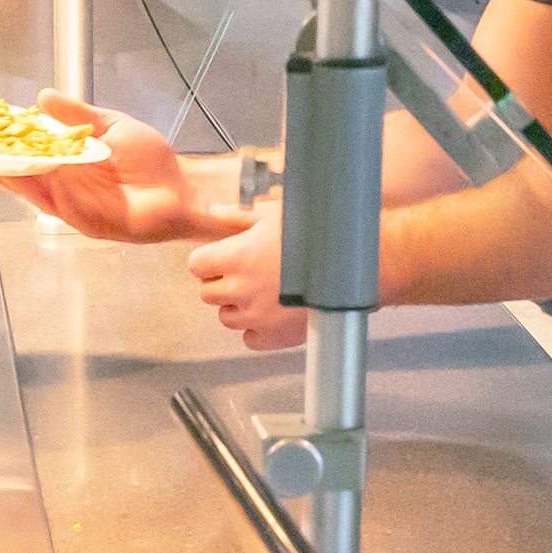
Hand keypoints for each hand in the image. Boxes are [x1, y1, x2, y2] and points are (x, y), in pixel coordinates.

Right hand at [0, 92, 250, 243]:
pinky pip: (64, 207)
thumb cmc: (153, 160)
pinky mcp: (92, 223)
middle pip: (25, 180)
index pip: (30, 158)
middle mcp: (68, 190)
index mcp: (70, 167)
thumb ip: (78, 115)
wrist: (186, 187)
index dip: (6, 147)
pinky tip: (36, 177)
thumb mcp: (111, 126)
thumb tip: (41, 97)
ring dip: (18, 179)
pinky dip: (50, 193)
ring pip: (39, 194)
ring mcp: (77, 208)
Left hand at [190, 212, 307, 350]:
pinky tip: (272, 312)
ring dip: (237, 306)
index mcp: (237, 257)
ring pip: (226, 318)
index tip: (222, 256)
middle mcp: (241, 289)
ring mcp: (257, 317)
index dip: (208, 258)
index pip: (196, 264)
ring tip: (261, 291)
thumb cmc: (318, 233)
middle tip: (245, 272)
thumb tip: (214, 212)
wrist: (355, 265)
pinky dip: (256, 329)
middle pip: (207, 293)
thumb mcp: (275, 214)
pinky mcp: (275, 336)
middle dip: (220, 282)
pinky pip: (250, 339)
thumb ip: (239, 216)